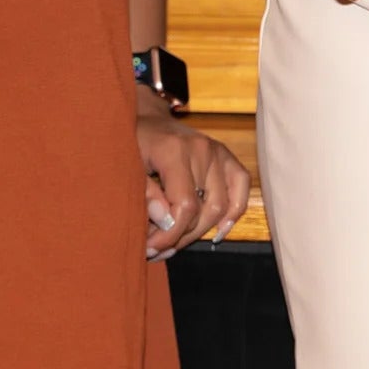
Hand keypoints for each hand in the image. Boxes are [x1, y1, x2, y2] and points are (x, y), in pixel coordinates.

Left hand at [137, 96, 251, 257]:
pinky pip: (240, 185)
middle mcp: (202, 149)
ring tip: (176, 241)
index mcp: (175, 151)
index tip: (150, 248)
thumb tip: (166, 220)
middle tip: (158, 249)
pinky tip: (218, 230)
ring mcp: (217, 151)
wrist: (148, 119)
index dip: (170, 235)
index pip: (185, 206)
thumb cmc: (134, 145)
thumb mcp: (127, 168)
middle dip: (181, 237)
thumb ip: (145, 195)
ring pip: (221, 206)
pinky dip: (234, 211)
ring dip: (200, 232)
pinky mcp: (225, 154)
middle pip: (204, 210)